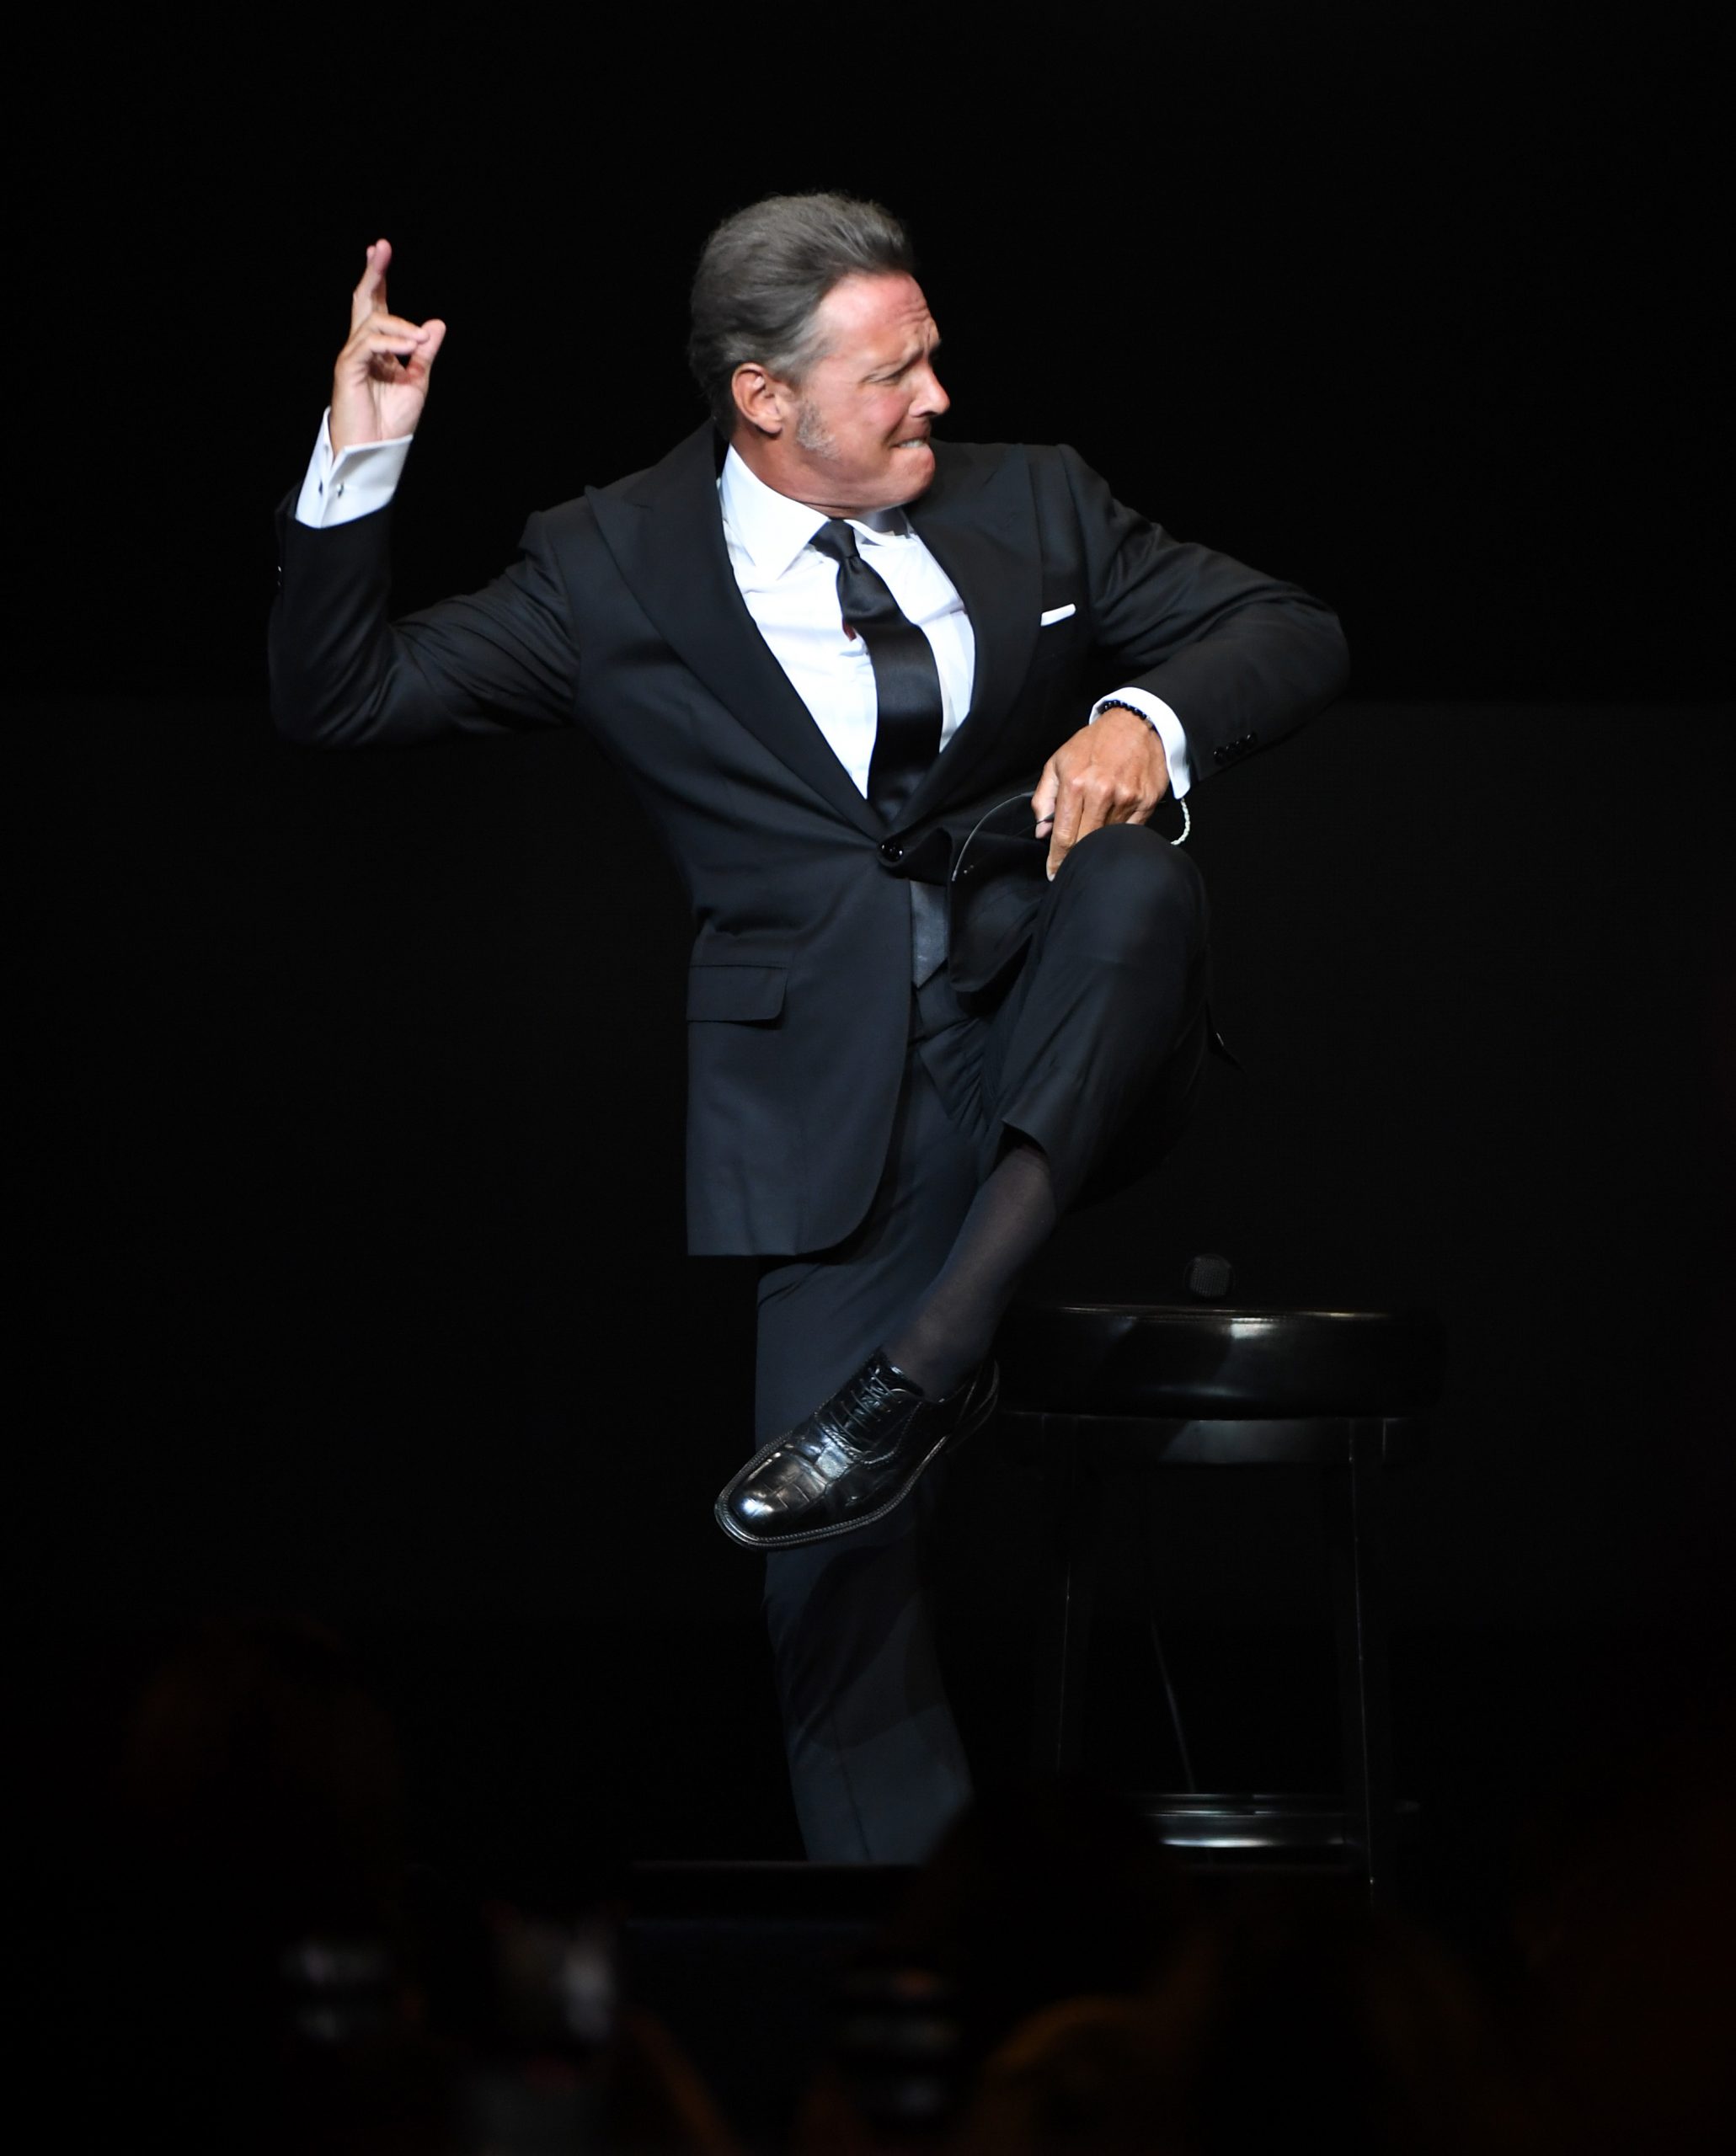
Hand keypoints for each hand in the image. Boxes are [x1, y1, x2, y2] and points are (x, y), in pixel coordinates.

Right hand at [329, 239, 446, 455]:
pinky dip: (391, 343)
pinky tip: (410, 347)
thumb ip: (424, 353)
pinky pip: (368, 345)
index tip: (380, 251)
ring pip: (372, 322)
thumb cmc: (391, 421)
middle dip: (373, 273)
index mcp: (376, 347)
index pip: (376, 305)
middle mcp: (361, 346)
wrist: (376, 450)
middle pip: (363, 301)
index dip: (378, 279)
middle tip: (381, 247)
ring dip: (401, 326)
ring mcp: (352, 356)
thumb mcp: (416, 381)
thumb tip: (435, 324)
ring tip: (420, 339)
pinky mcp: (347, 369)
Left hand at [1032, 706, 1170, 878]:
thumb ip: (1044, 798)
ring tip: (1089, 846)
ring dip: (1096, 847)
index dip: (1057, 859)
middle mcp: (1101, 793)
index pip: (1063, 835)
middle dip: (1073, 859)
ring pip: (1106, 839)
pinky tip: (1112, 832)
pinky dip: (1118, 836)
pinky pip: (1129, 832)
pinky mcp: (1146, 802)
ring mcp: (1126, 799)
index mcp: (1075, 784)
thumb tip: (1042, 832)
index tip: (1053, 873)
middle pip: (1084, 843)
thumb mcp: (1058, 762)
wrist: (1136, 724)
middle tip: (1068, 867)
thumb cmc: (1094, 744)